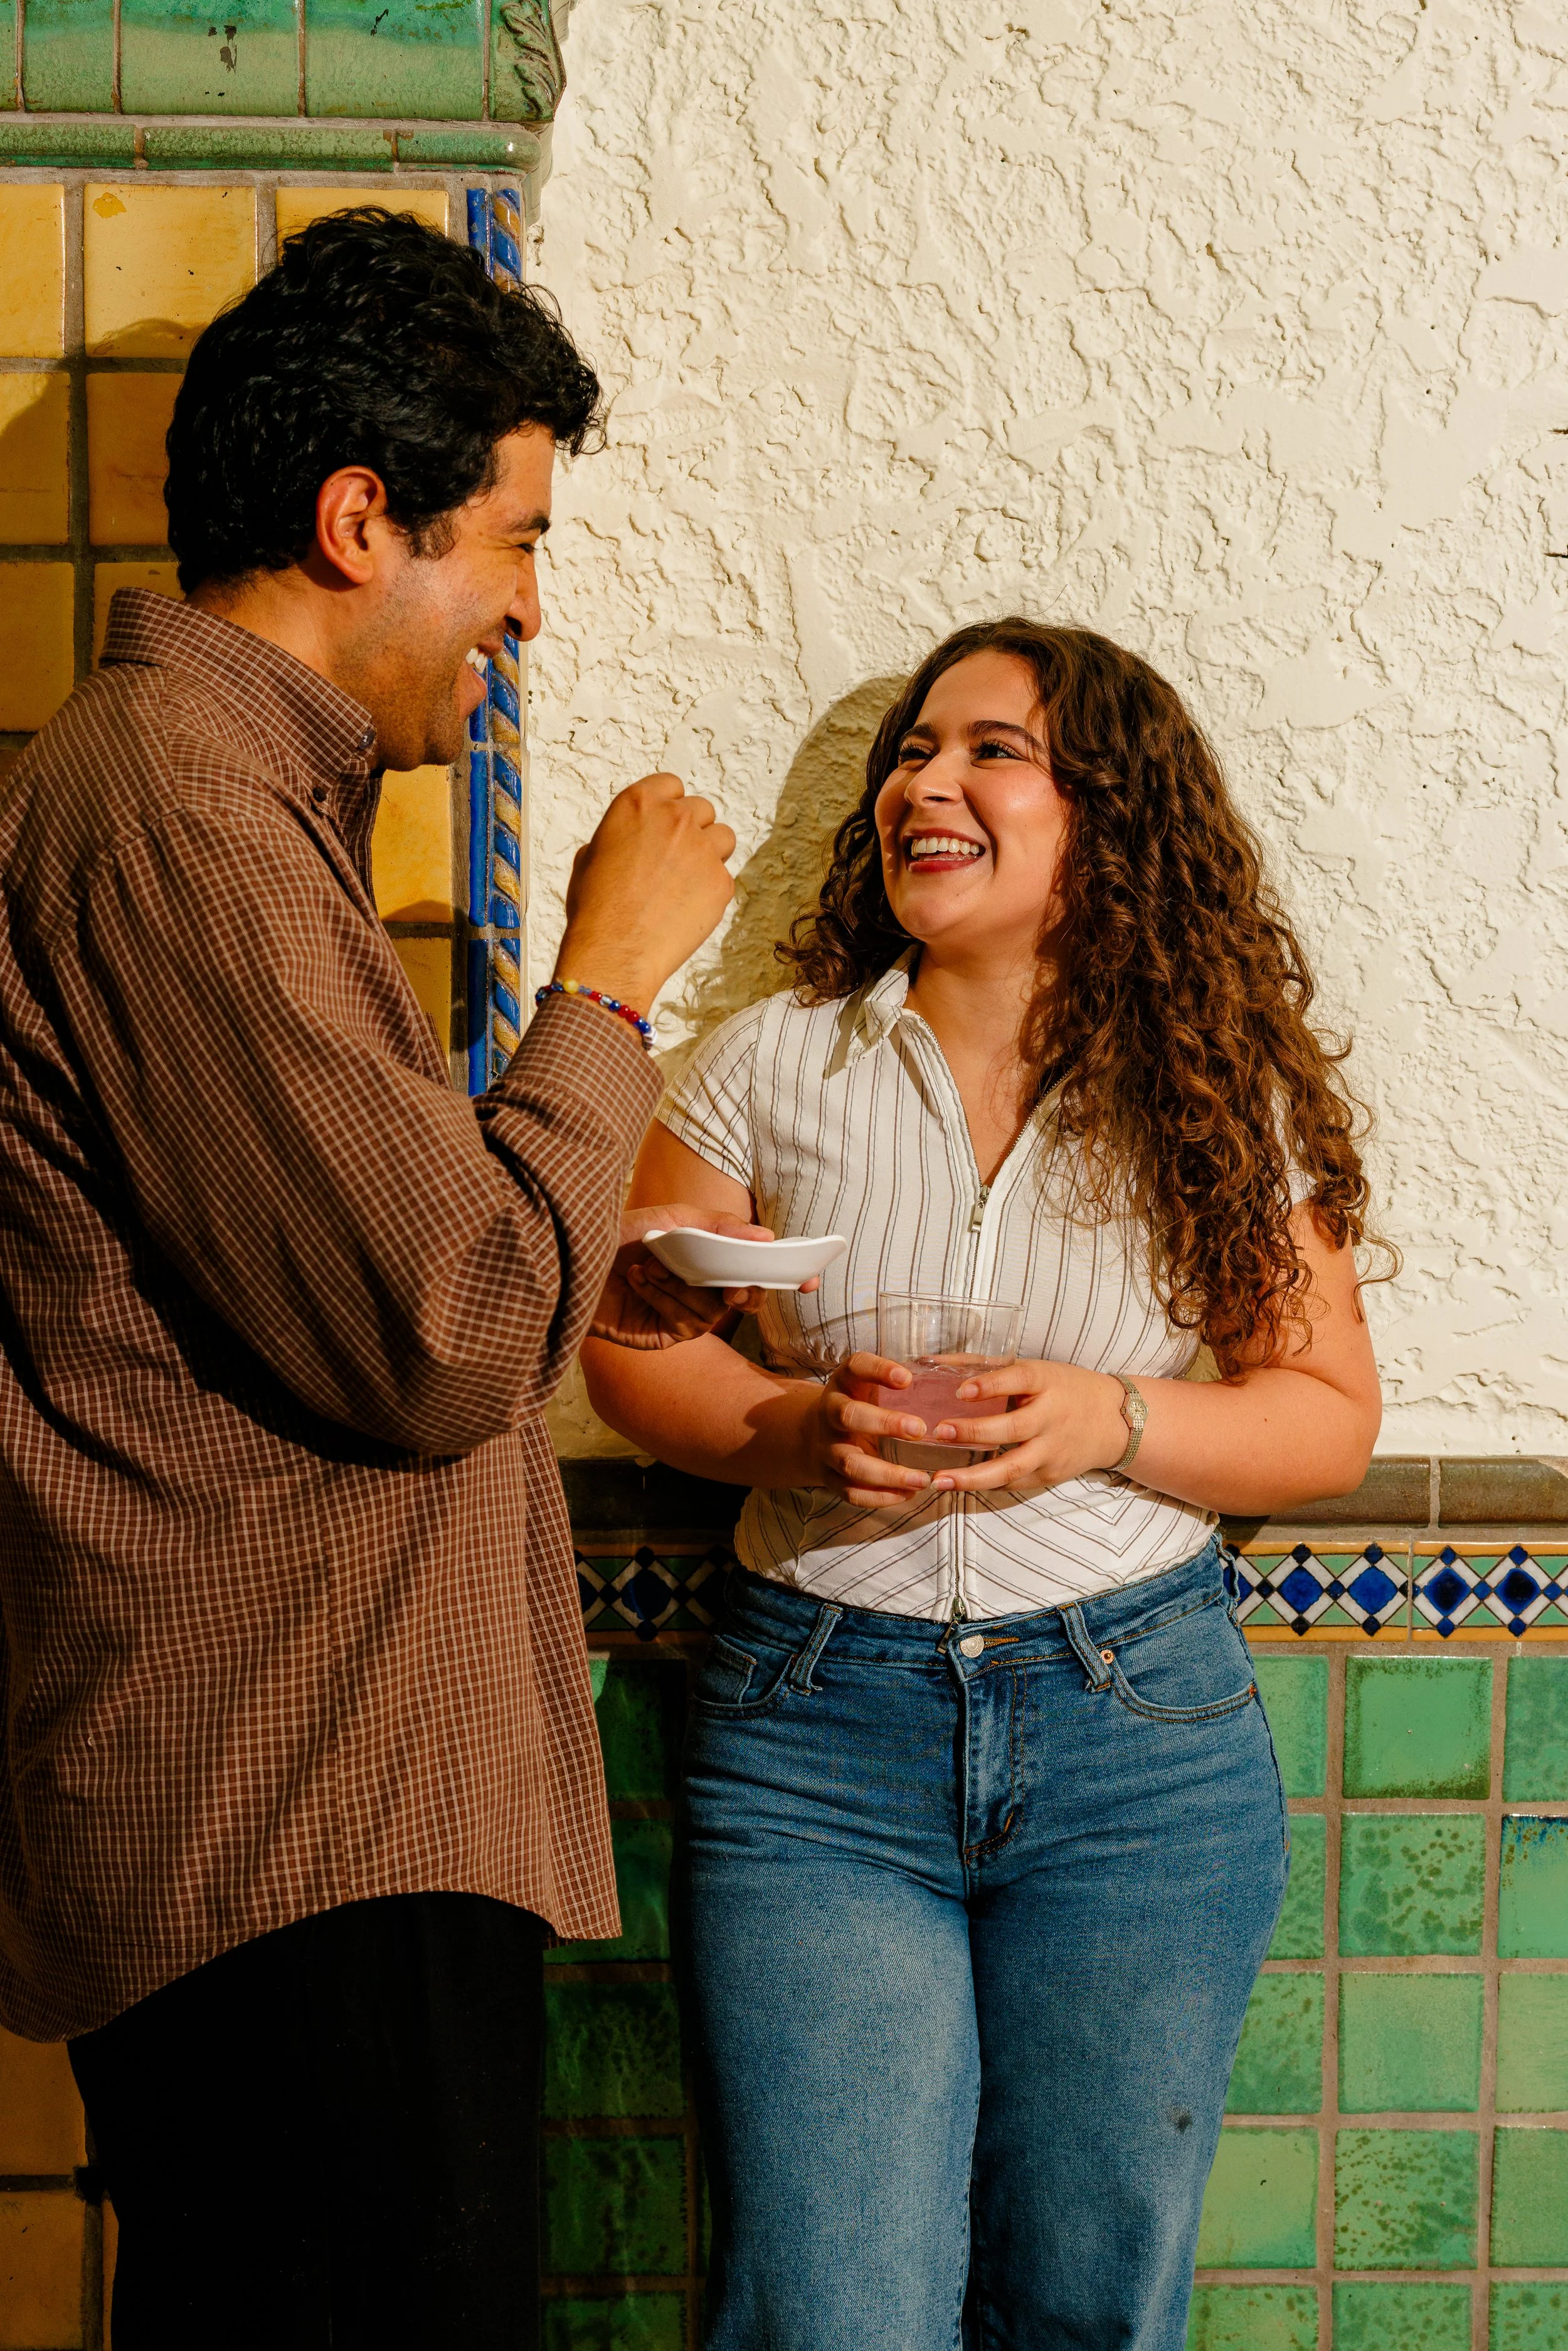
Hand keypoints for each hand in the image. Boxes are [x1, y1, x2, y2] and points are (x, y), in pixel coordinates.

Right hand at [557, 774, 735, 1011]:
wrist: (615, 950)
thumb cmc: (596, 907)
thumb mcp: (590, 856)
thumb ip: (620, 836)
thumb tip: (630, 841)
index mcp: (639, 803)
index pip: (672, 785)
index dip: (669, 805)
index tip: (665, 825)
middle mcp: (675, 818)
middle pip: (702, 809)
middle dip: (693, 829)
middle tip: (676, 858)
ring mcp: (703, 849)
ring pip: (723, 838)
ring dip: (710, 853)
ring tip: (688, 881)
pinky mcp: (721, 882)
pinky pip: (723, 877)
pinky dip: (710, 890)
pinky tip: (686, 909)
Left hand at [591, 1204, 778, 1351]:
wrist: (574, 1255)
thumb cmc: (620, 1234)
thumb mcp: (672, 1218)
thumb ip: (719, 1225)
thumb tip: (766, 1236)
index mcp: (710, 1261)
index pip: (752, 1274)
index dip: (769, 1278)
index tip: (789, 1279)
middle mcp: (701, 1291)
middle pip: (743, 1299)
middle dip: (738, 1291)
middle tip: (730, 1286)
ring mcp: (683, 1314)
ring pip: (712, 1310)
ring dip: (682, 1285)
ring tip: (651, 1265)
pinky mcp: (663, 1335)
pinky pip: (684, 1322)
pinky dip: (662, 1298)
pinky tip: (639, 1279)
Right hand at [795, 1352, 941, 1508]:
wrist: (814, 1434)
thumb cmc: (860, 1404)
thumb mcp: (870, 1384)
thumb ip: (900, 1382)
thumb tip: (951, 1378)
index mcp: (844, 1384)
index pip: (856, 1367)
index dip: (879, 1370)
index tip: (907, 1378)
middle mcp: (830, 1413)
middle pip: (848, 1416)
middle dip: (884, 1423)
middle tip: (920, 1430)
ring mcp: (827, 1449)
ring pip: (851, 1463)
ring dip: (888, 1473)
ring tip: (922, 1479)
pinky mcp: (829, 1478)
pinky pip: (851, 1492)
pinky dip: (880, 1497)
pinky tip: (908, 1494)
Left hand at [919, 1359, 1129, 1492]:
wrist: (1113, 1422)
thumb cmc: (1062, 1388)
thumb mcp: (1034, 1371)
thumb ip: (983, 1367)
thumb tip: (927, 1361)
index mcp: (1046, 1382)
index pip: (1019, 1380)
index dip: (990, 1385)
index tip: (960, 1390)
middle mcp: (1051, 1417)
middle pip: (1013, 1428)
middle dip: (974, 1432)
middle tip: (939, 1432)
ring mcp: (1052, 1450)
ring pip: (1012, 1467)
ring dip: (973, 1477)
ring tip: (940, 1479)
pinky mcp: (1051, 1474)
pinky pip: (1015, 1483)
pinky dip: (987, 1485)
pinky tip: (959, 1485)